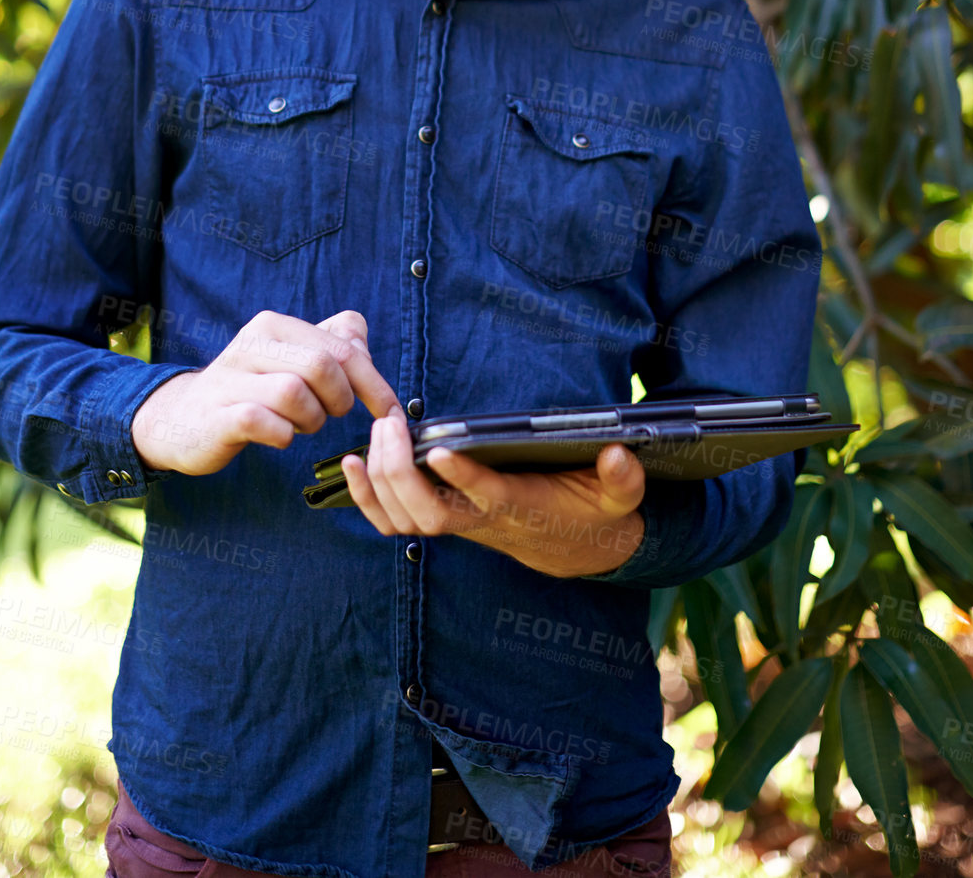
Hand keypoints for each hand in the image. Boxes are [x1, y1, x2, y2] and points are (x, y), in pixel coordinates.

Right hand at [131, 309, 401, 475]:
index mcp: (276, 326)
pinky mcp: (218, 415)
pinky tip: (278, 437)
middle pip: (323, 366)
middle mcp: (252, 343)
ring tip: (300, 425)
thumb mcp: (290, 359)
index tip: (390, 411)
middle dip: (340, 399)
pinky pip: (266, 424)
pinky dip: (283, 437)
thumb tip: (360, 340)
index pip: (342, 347)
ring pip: (295, 393)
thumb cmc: (251, 390)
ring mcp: (231, 378)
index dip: (375, 382)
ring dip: (311, 420)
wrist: (183, 419)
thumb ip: (331, 343)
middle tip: (331, 415)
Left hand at [341, 413, 646, 577]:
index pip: (487, 497)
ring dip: (379, 479)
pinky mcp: (441, 520)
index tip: (439, 448)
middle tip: (391, 423)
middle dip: (399, 471)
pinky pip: (392, 522)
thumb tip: (621, 453)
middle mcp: (482, 521)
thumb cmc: (592, 511)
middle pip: (428, 513)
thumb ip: (622, 478)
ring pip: (404, 519)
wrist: (573, 548)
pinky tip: (350, 463)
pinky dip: (365, 498)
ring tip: (376, 431)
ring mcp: (457, 524)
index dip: (462, 477)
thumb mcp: (619, 496)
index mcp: (523, 507)